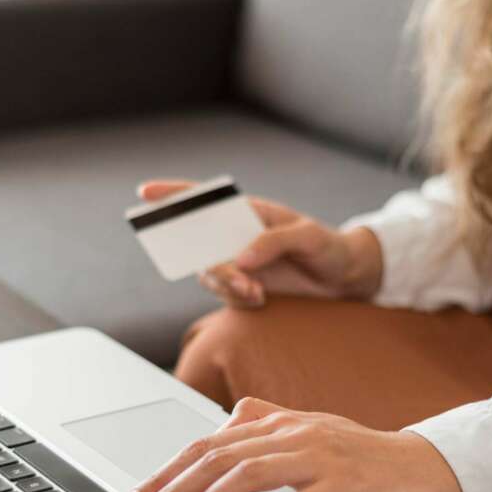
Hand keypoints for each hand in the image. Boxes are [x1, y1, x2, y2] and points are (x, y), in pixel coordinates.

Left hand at [117, 397, 464, 491]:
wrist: (421, 465)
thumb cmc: (362, 454)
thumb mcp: (310, 430)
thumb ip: (268, 422)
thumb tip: (225, 422)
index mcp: (278, 422)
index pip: (207, 443)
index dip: (166, 470)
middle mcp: (291, 433)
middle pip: (215, 457)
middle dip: (169, 490)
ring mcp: (316, 457)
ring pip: (245, 476)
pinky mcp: (340, 486)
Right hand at [137, 180, 382, 307]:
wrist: (345, 280)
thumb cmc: (329, 247)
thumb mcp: (309, 237)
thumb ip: (275, 241)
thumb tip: (241, 258)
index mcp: (247, 212)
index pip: (203, 200)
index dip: (173, 194)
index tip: (146, 192)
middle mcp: (235, 236)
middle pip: (199, 244)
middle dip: (212, 264)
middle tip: (238, 279)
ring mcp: (237, 263)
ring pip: (209, 275)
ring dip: (226, 286)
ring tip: (256, 293)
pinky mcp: (243, 288)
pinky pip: (226, 296)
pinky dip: (239, 300)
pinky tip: (262, 299)